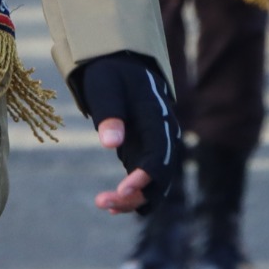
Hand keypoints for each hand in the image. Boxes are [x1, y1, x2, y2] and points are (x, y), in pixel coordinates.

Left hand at [73, 51, 178, 215]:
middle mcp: (164, 134)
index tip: (122, 189)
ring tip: (105, 205)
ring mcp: (156, 144)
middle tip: (104, 203)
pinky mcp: (144, 151)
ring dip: (134, 199)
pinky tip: (113, 206)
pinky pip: (145, 179)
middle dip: (137, 194)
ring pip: (156, 182)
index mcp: (157, 117)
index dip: (144, 176)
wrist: (122, 62)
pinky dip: (133, 194)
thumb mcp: (105, 87)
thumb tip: (110, 144)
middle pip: (162, 175)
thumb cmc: (112, 72)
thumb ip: (109, 113)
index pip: (159, 154)